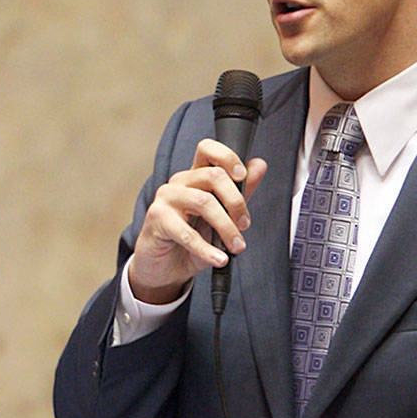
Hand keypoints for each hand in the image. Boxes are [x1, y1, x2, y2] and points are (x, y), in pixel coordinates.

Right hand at [127, 138, 267, 303]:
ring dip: (226, 227)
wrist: (165, 268)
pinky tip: (218, 258)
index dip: (227, 157)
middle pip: (213, 175)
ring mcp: (166, 198)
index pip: (208, 149)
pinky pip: (186, 232)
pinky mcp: (157, 219)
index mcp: (195, 177)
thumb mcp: (221, 218)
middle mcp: (180, 183)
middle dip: (236, 202)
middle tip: (244, 225)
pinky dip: (206, 249)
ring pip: (204, 202)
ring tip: (236, 246)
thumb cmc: (190, 240)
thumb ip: (239, 193)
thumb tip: (259, 165)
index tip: (243, 176)